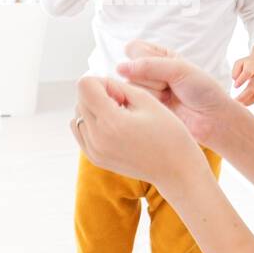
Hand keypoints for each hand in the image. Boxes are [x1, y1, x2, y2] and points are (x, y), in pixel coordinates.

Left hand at [71, 75, 208, 191]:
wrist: (176, 170)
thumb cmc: (168, 134)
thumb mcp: (147, 100)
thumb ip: (118, 86)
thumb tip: (100, 85)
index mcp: (111, 122)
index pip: (84, 86)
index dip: (101, 82)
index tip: (119, 93)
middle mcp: (97, 138)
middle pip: (80, 99)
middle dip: (98, 95)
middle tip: (123, 104)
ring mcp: (94, 151)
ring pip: (77, 116)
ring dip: (93, 109)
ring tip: (118, 116)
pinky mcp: (95, 159)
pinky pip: (81, 132)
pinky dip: (92, 124)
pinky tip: (113, 127)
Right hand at [114, 40, 238, 149]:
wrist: (212, 119)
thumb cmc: (202, 90)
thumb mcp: (179, 69)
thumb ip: (149, 66)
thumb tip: (119, 68)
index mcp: (158, 56)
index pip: (133, 49)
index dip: (144, 58)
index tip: (165, 68)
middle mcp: (148, 72)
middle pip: (129, 69)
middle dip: (152, 79)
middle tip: (171, 87)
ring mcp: (144, 91)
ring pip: (130, 86)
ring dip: (152, 93)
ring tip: (169, 98)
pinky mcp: (143, 109)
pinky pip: (133, 103)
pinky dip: (149, 104)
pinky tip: (163, 108)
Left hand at [232, 44, 253, 110]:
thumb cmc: (248, 64)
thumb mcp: (240, 62)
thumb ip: (235, 70)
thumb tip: (235, 80)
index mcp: (252, 67)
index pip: (247, 73)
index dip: (241, 80)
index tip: (235, 87)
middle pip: (251, 88)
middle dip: (242, 97)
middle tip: (234, 101)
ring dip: (249, 102)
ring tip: (240, 105)